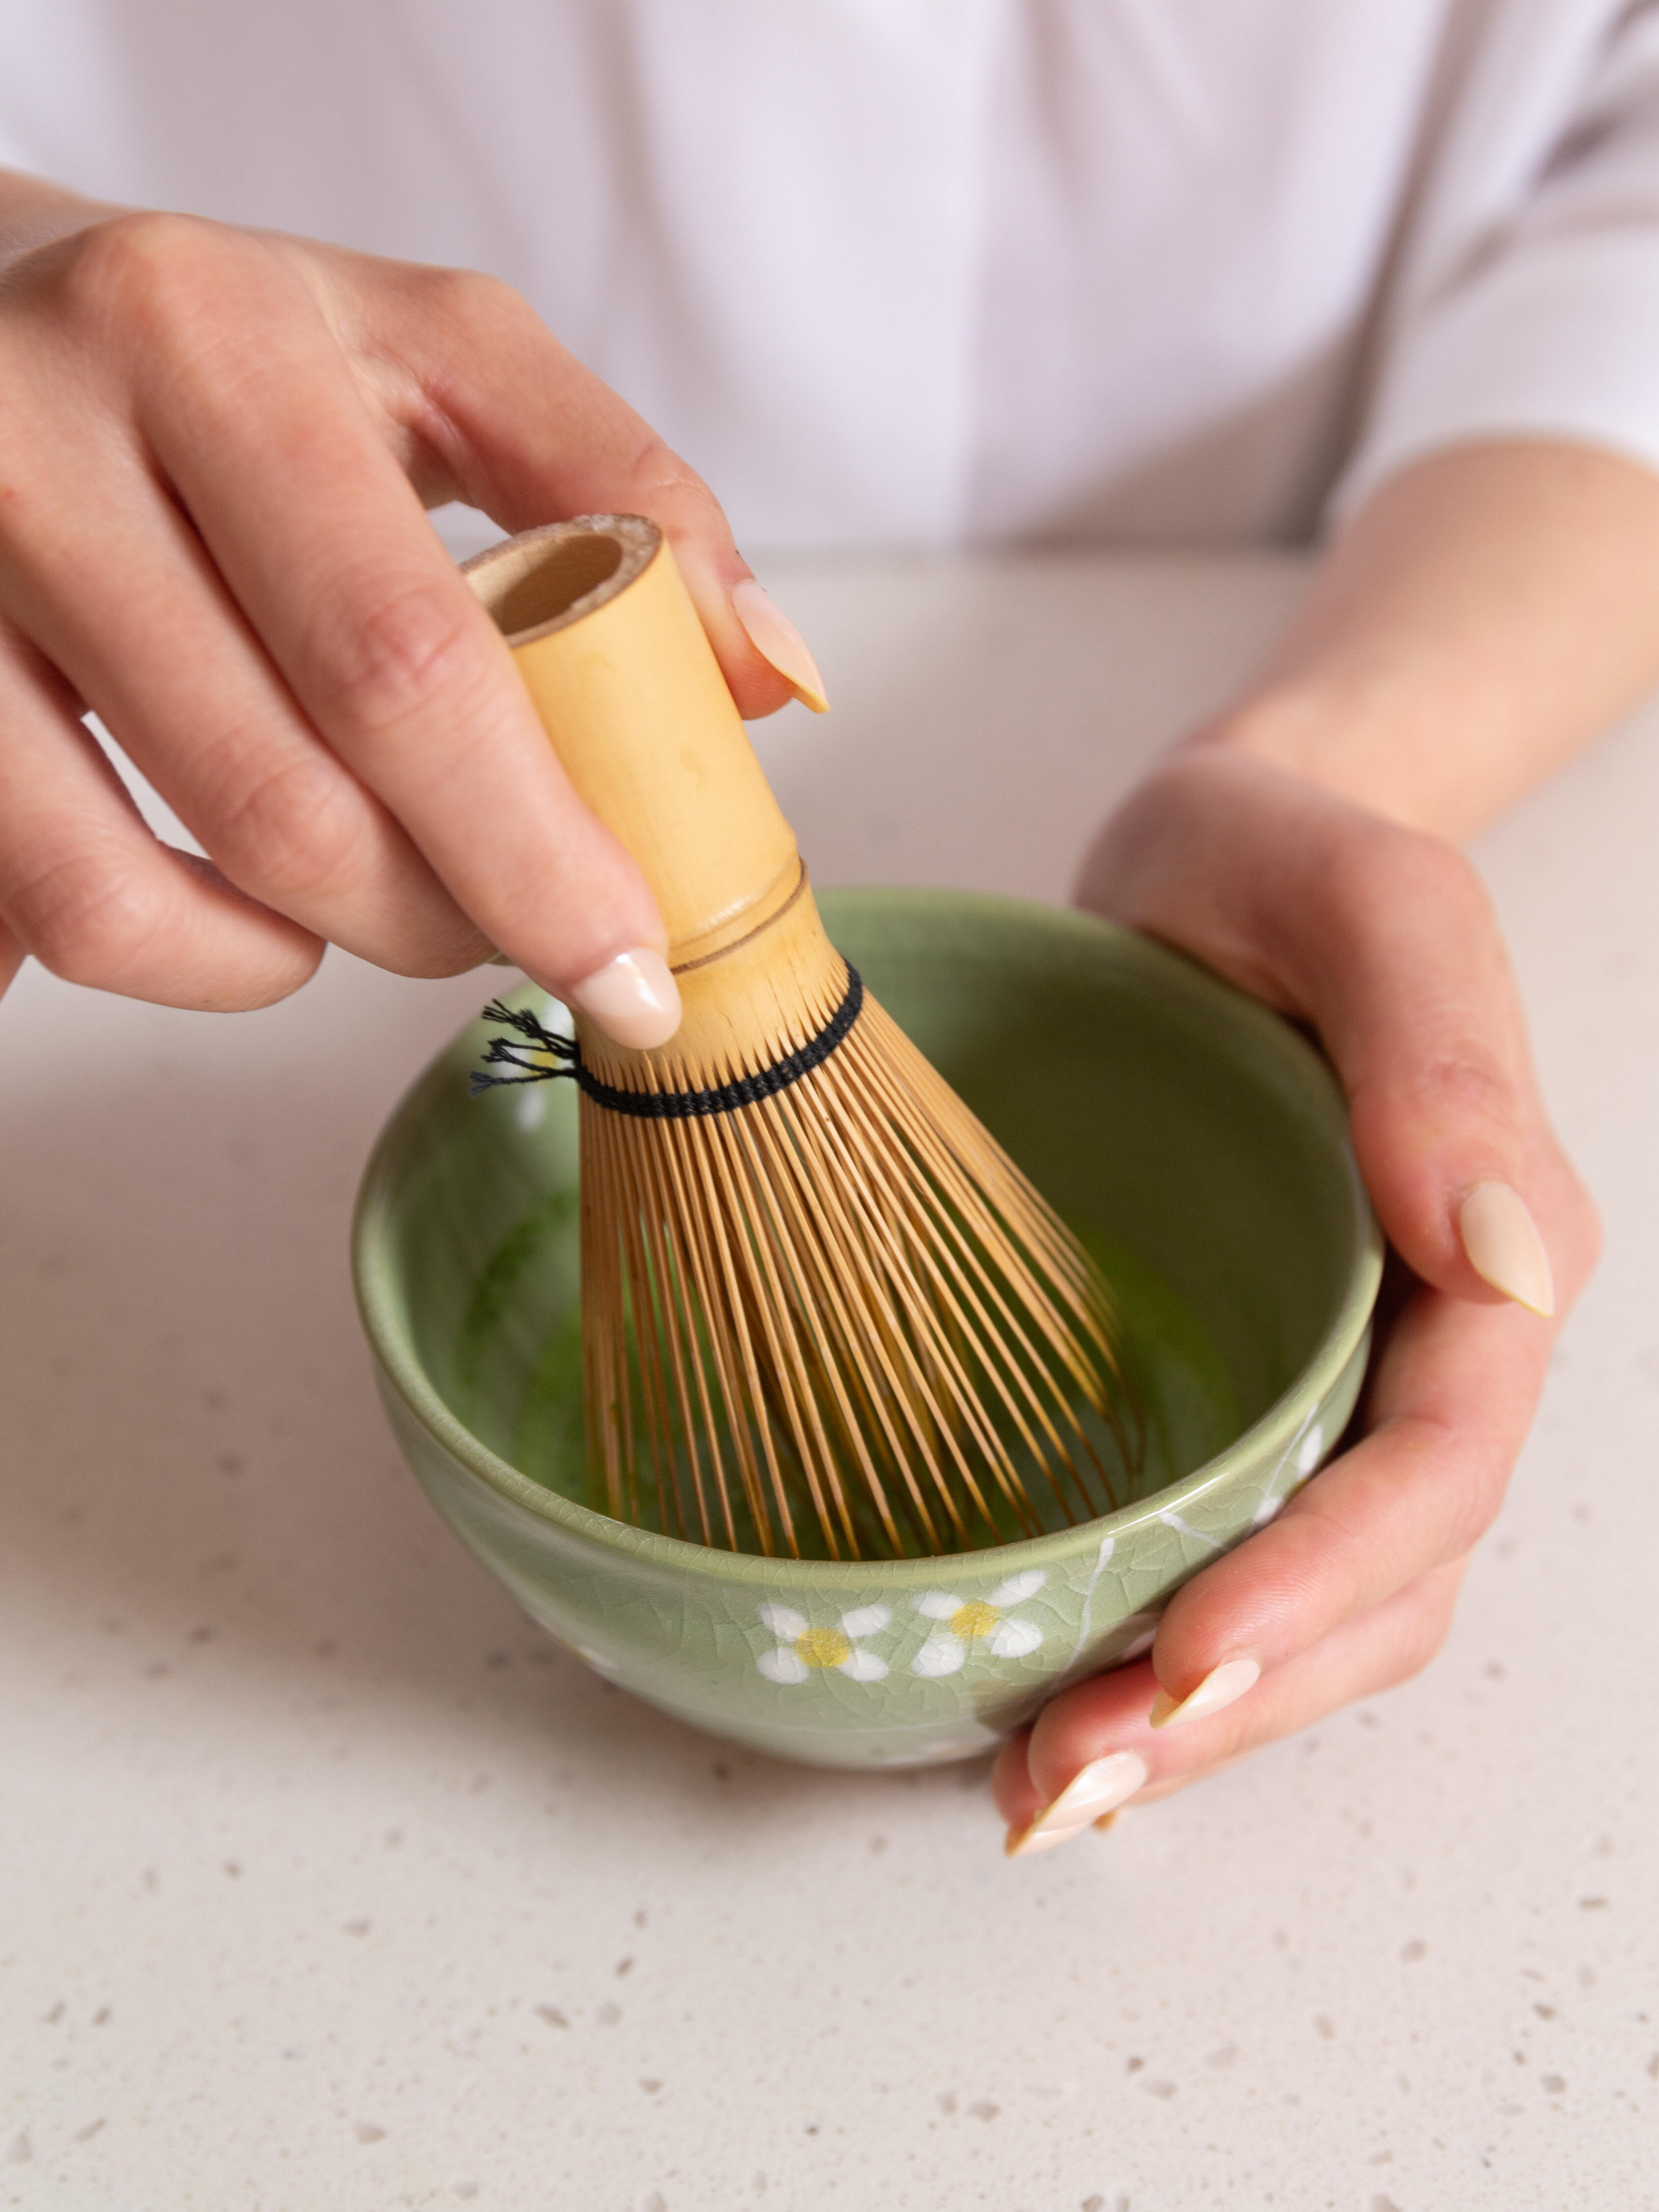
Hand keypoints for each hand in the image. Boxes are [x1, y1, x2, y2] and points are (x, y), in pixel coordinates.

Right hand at [0, 190, 825, 1028]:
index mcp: (212, 343)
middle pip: (288, 802)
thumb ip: (618, 490)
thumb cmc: (234, 359)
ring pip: (136, 894)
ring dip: (305, 956)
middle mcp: (39, 449)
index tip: (631, 962)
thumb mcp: (436, 357)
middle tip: (512, 929)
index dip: (536, 852)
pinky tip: (248, 919)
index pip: (407, 665)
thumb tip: (767, 678)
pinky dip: (179, 961)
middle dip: (440, 918)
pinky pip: (40, 915)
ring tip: (385, 909)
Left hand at [994, 746, 1600, 1853]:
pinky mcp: (1245, 1390)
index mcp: (1486, 1254)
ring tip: (1045, 1784)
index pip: (1436, 1465)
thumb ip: (1443, 1054)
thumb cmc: (1287, 863)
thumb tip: (1505, 1258)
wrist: (1215, 862)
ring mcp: (1337, 1382)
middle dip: (1240, 1702)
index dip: (1324, 1580)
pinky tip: (1048, 1698)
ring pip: (1314, 1612)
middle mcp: (1429, 1348)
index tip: (1188, 1655)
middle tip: (1073, 1777)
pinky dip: (1155, 1652)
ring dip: (1194, 1720)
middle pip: (1378, 1586)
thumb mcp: (1372, 901)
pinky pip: (1233, 1556)